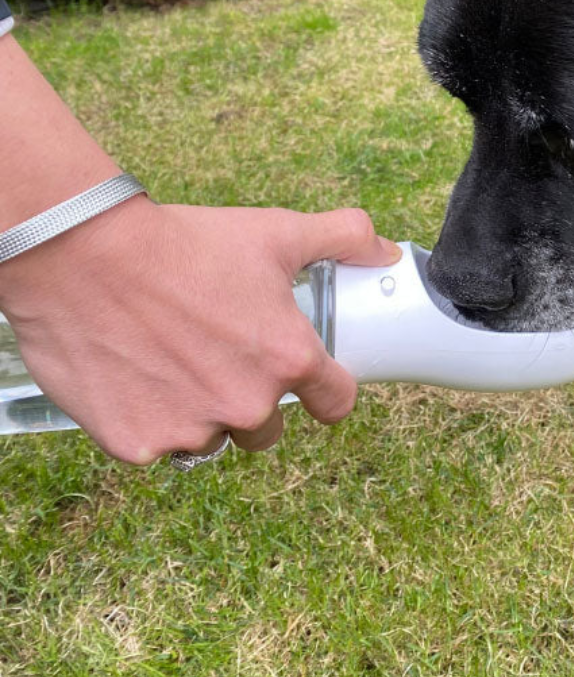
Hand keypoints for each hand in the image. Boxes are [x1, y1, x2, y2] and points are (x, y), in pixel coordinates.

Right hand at [0, 195, 400, 463]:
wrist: (85, 257)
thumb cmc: (186, 244)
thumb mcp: (276, 232)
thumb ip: (344, 237)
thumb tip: (385, 250)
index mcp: (289, 360)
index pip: (336, 402)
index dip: (327, 390)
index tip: (313, 382)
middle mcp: (247, 405)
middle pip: (268, 428)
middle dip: (251, 396)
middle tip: (219, 351)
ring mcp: (191, 430)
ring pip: (211, 436)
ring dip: (200, 409)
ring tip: (172, 356)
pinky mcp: (137, 444)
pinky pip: (157, 442)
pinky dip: (149, 416)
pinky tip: (134, 373)